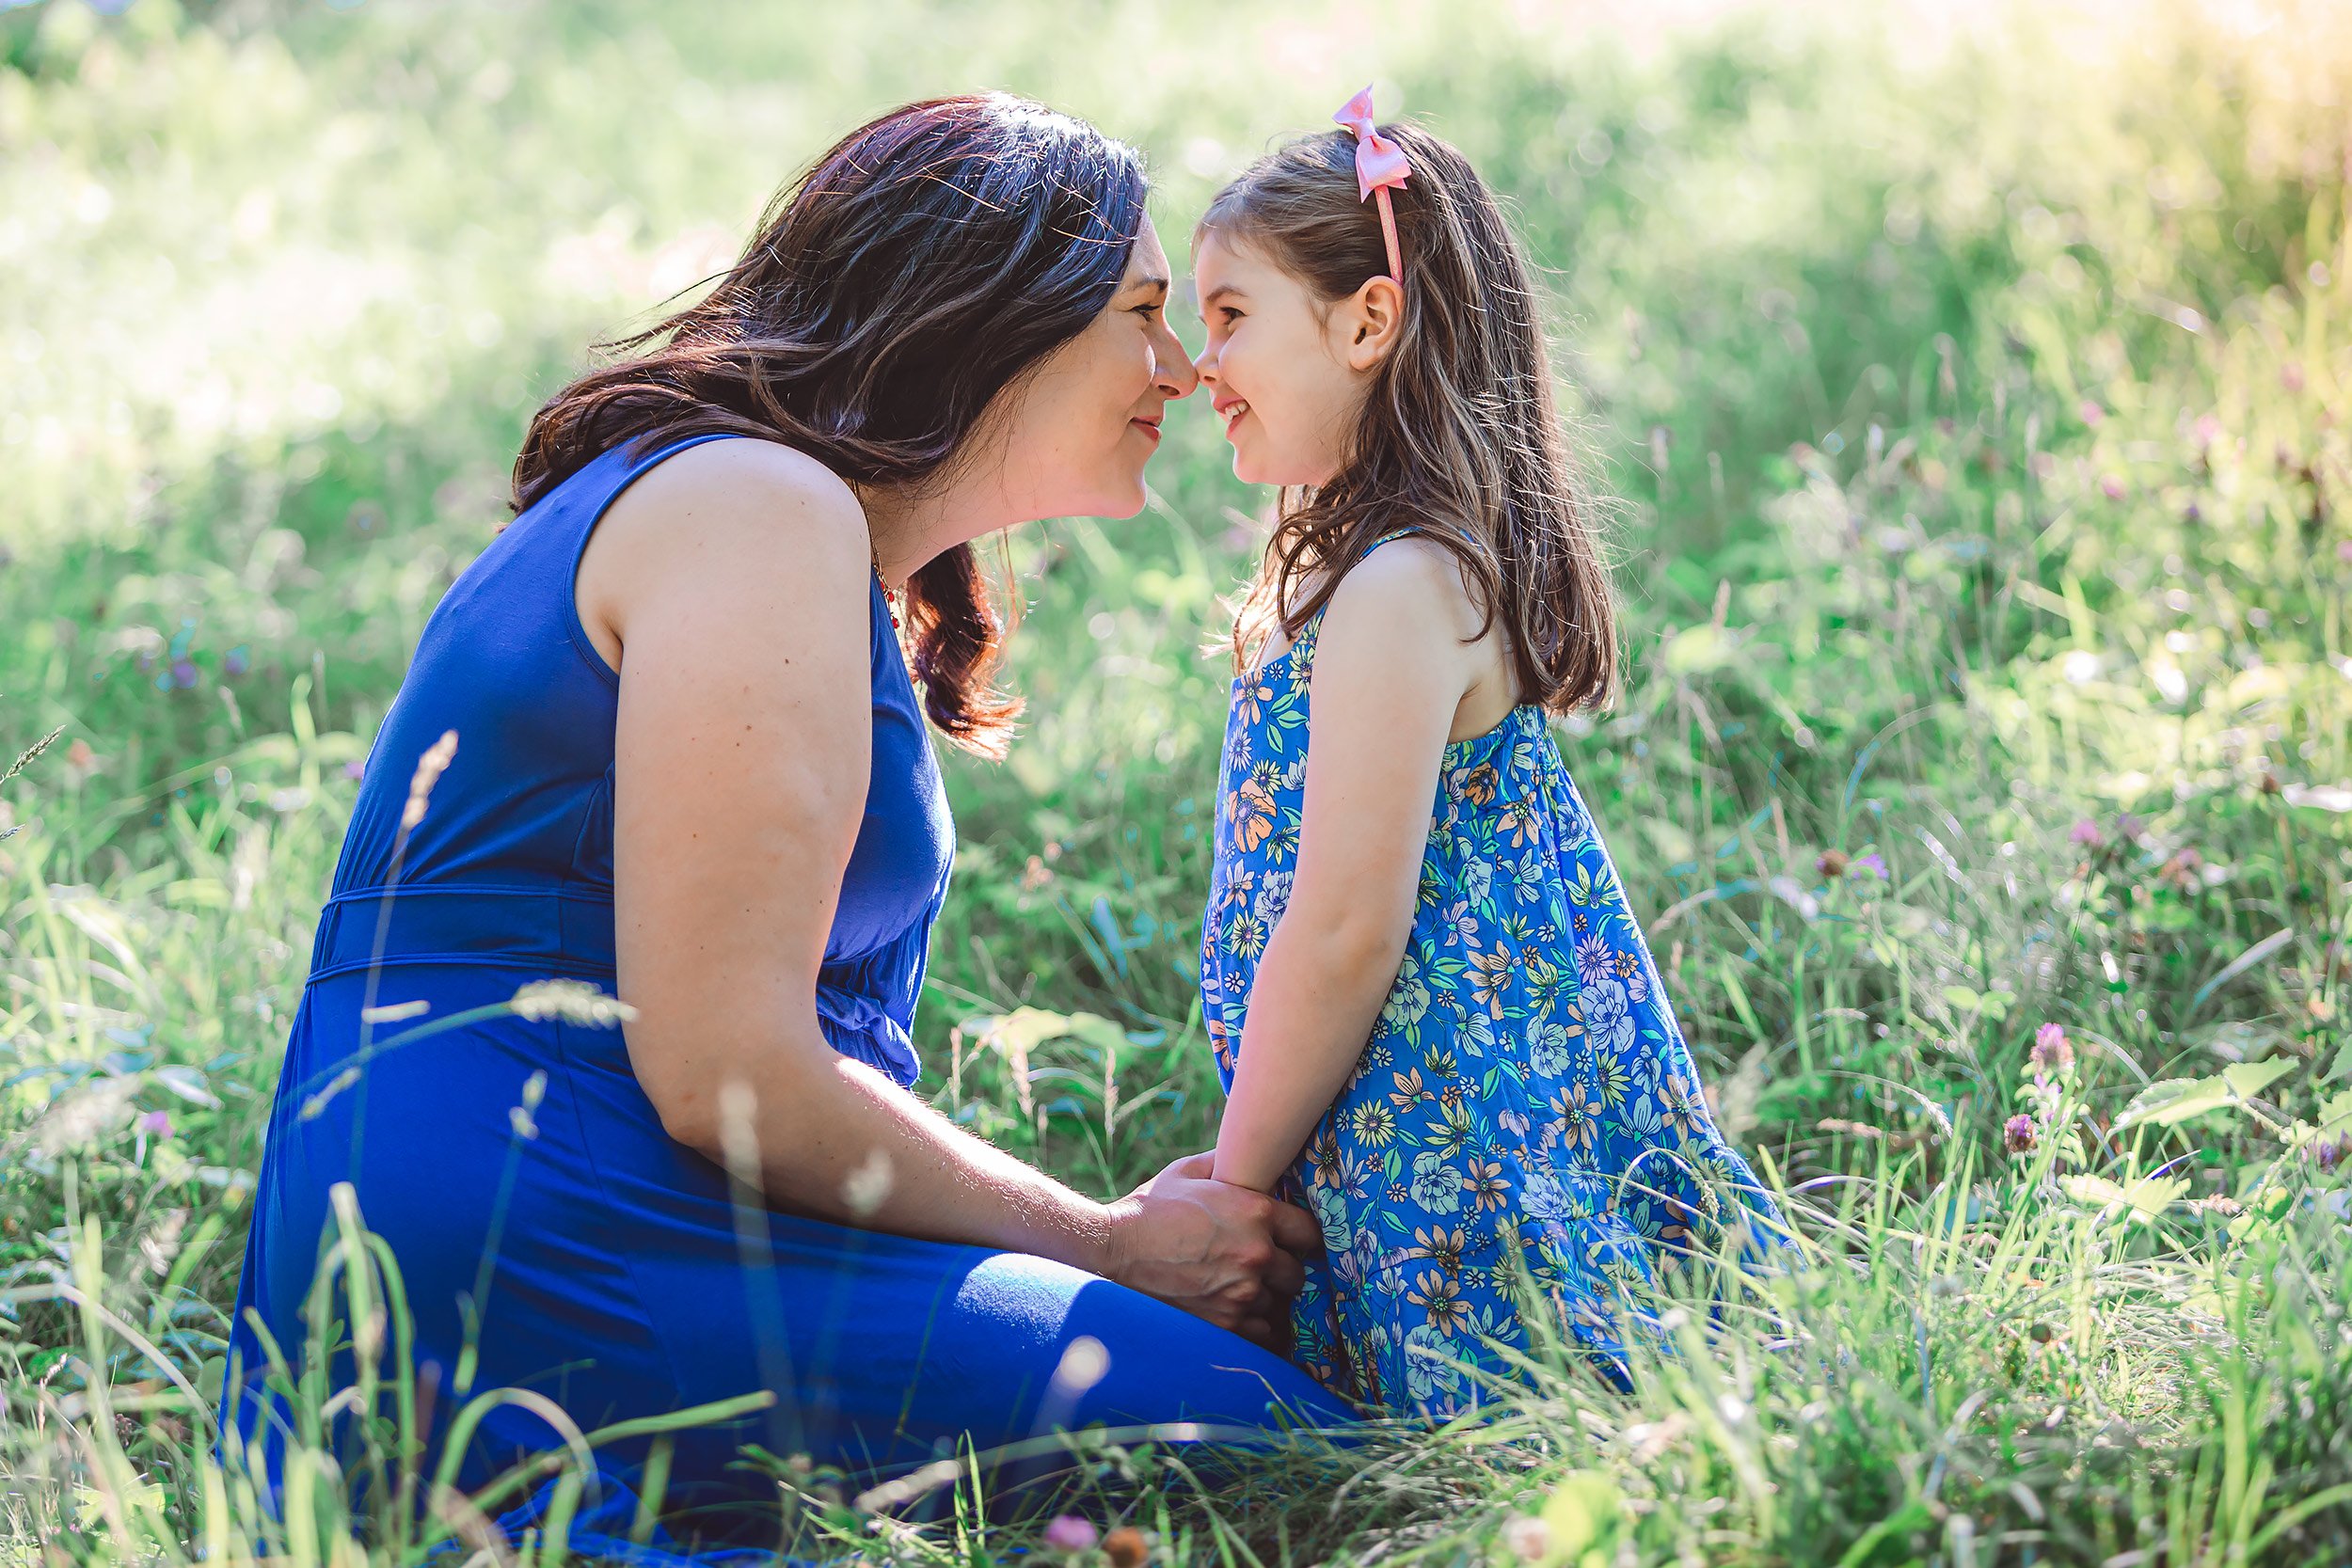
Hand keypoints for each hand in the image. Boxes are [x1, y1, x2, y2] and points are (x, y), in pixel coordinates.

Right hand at [1101, 1151, 1321, 1352]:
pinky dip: (1255, 1327)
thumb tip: (1251, 1152)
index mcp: (1256, 1212)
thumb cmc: (1150, 1208)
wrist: (1112, 1250)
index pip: (1309, 1231)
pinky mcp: (1225, 1324)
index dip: (1300, 1236)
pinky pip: (1263, 1334)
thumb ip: (1228, 1163)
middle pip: (1298, 1274)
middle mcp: (1257, 1254)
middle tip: (1264, 1268)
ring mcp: (1242, 1293)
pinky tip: (1240, 1314)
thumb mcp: (1189, 1171)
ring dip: (1268, 1301)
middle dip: (1284, 1271)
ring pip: (1280, 1307)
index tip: (1290, 1240)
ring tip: (1247, 1292)